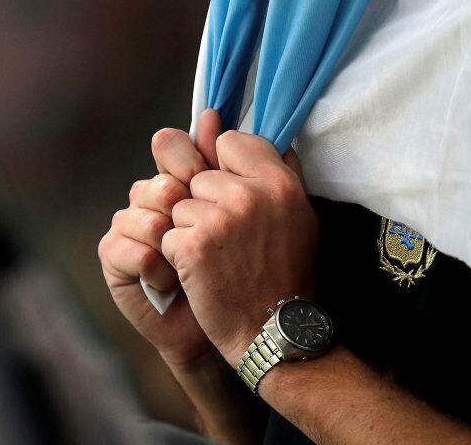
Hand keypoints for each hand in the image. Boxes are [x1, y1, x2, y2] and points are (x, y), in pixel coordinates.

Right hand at [98, 109, 222, 367]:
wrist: (233, 322)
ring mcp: (130, 224)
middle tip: (204, 222)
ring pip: (140, 208)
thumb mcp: (244, 206)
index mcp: (179, 176)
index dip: (190, 157)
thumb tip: (210, 113)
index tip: (211, 170)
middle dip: (180, 197)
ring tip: (194, 261)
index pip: (170, 144)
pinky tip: (172, 278)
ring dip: (170, 237)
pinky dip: (152, 264)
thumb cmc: (241, 263)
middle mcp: (151, 194)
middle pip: (155, 175)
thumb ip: (232, 160)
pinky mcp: (113, 256)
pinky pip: (124, 244)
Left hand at [162, 130, 318, 367]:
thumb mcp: (302, 216)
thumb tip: (274, 138)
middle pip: (201, 176)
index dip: (226, 167)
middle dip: (206, 202)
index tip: (232, 192)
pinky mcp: (192, 246)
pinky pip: (168, 234)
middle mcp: (248, 194)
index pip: (231, 142)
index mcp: (278, 182)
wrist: (273, 332)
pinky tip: (201, 273)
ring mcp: (218, 219)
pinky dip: (177, 254)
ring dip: (190, 229)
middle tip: (228, 237)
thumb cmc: (290, 274)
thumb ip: (285, 172)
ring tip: (217, 257)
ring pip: (181, 204)